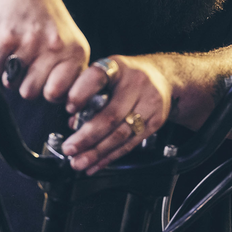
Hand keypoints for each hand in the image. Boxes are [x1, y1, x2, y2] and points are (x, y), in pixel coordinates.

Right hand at [0, 0, 89, 102]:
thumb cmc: (48, 22)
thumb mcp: (72, 44)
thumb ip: (72, 75)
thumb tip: (70, 107)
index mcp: (76, 53)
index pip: (59, 95)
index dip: (48, 93)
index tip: (47, 85)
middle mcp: (56, 47)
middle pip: (31, 93)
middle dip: (26, 84)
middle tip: (29, 67)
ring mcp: (31, 41)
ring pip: (12, 83)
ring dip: (10, 74)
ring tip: (18, 57)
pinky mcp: (7, 36)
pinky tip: (6, 49)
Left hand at [61, 55, 171, 173]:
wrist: (163, 76)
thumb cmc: (128, 76)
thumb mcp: (108, 73)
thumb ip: (89, 94)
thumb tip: (74, 123)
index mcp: (117, 67)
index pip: (97, 77)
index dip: (81, 94)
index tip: (68, 109)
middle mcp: (135, 83)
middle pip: (110, 115)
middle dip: (86, 137)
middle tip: (69, 149)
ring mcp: (149, 103)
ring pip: (120, 134)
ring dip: (97, 152)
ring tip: (80, 162)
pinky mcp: (156, 121)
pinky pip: (130, 143)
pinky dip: (111, 156)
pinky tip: (97, 163)